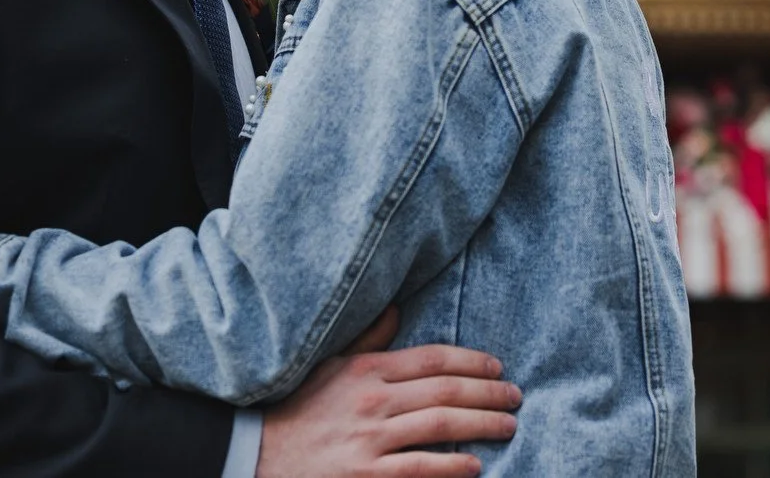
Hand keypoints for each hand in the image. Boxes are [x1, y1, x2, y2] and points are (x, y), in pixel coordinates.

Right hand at [257, 309, 520, 477]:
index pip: (433, 358)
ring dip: (482, 424)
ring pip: (442, 426)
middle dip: (488, 392)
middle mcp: (373, 400)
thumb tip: (398, 308)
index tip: (497, 367)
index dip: (472, 360)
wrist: (255, 454)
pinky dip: (452, 466)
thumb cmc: (297, 410)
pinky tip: (475, 466)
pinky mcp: (366, 475)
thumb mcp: (329, 365)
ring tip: (508, 425)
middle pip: (446, 391)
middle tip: (514, 396)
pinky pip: (421, 469)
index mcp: (366, 369)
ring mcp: (370, 440)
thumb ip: (369, 338)